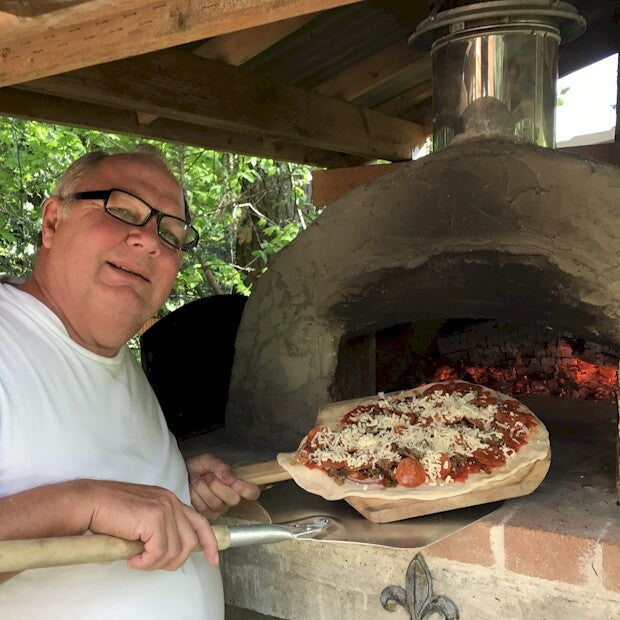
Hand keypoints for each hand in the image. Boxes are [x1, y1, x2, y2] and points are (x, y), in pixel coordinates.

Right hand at [85, 480, 218, 569]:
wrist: (91, 503)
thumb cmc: (110, 512)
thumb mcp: (143, 518)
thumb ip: (160, 528)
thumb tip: (170, 552)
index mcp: (170, 501)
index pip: (200, 522)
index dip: (209, 542)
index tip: (213, 559)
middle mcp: (171, 502)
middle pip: (190, 542)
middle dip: (174, 560)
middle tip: (153, 563)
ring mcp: (164, 509)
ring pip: (175, 550)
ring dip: (156, 562)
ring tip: (138, 559)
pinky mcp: (154, 518)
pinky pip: (159, 552)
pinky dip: (146, 562)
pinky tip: (133, 558)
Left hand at [186, 454, 259, 517]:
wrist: (179, 474)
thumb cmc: (197, 467)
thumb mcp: (208, 460)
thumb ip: (221, 467)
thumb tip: (230, 479)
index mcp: (236, 485)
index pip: (252, 492)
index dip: (246, 489)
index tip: (234, 481)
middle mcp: (229, 499)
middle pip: (233, 499)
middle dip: (218, 485)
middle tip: (209, 476)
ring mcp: (218, 509)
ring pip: (216, 503)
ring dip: (203, 488)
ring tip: (198, 480)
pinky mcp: (205, 515)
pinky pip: (203, 508)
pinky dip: (196, 495)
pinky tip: (193, 489)